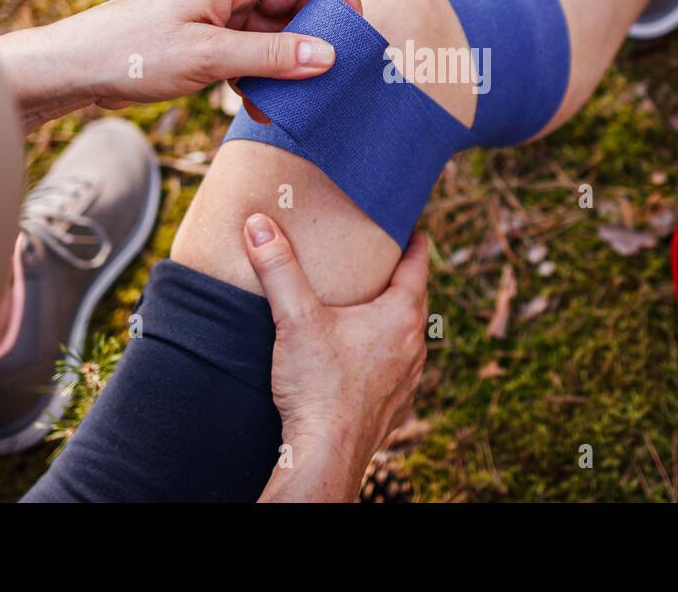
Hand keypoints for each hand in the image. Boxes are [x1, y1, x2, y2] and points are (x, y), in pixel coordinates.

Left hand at [0, 0, 360, 130]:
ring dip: (287, 61)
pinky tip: (259, 107)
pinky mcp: (205, 34)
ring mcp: (217, 8)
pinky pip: (249, 47)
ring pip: (274, 26)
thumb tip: (329, 56)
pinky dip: (260, 73)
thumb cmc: (131, 52)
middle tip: (329, 74)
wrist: (72, 67)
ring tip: (292, 99)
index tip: (350, 22)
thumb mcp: (209, 57)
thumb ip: (271, 55)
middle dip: (316, 33)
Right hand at [243, 213, 428, 502]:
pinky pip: (396, 371)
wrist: (325, 454)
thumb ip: (278, 268)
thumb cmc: (318, 386)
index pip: (418, 264)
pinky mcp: (395, 406)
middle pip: (414, 299)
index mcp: (402, 315)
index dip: (413, 240)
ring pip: (407, 337)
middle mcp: (415, 345)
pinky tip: (362, 359)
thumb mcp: (295, 318)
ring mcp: (408, 378)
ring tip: (368, 310)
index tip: (408, 224)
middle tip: (379, 260)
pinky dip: (383, 357)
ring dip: (391, 321)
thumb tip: (259, 224)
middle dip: (398, 279)